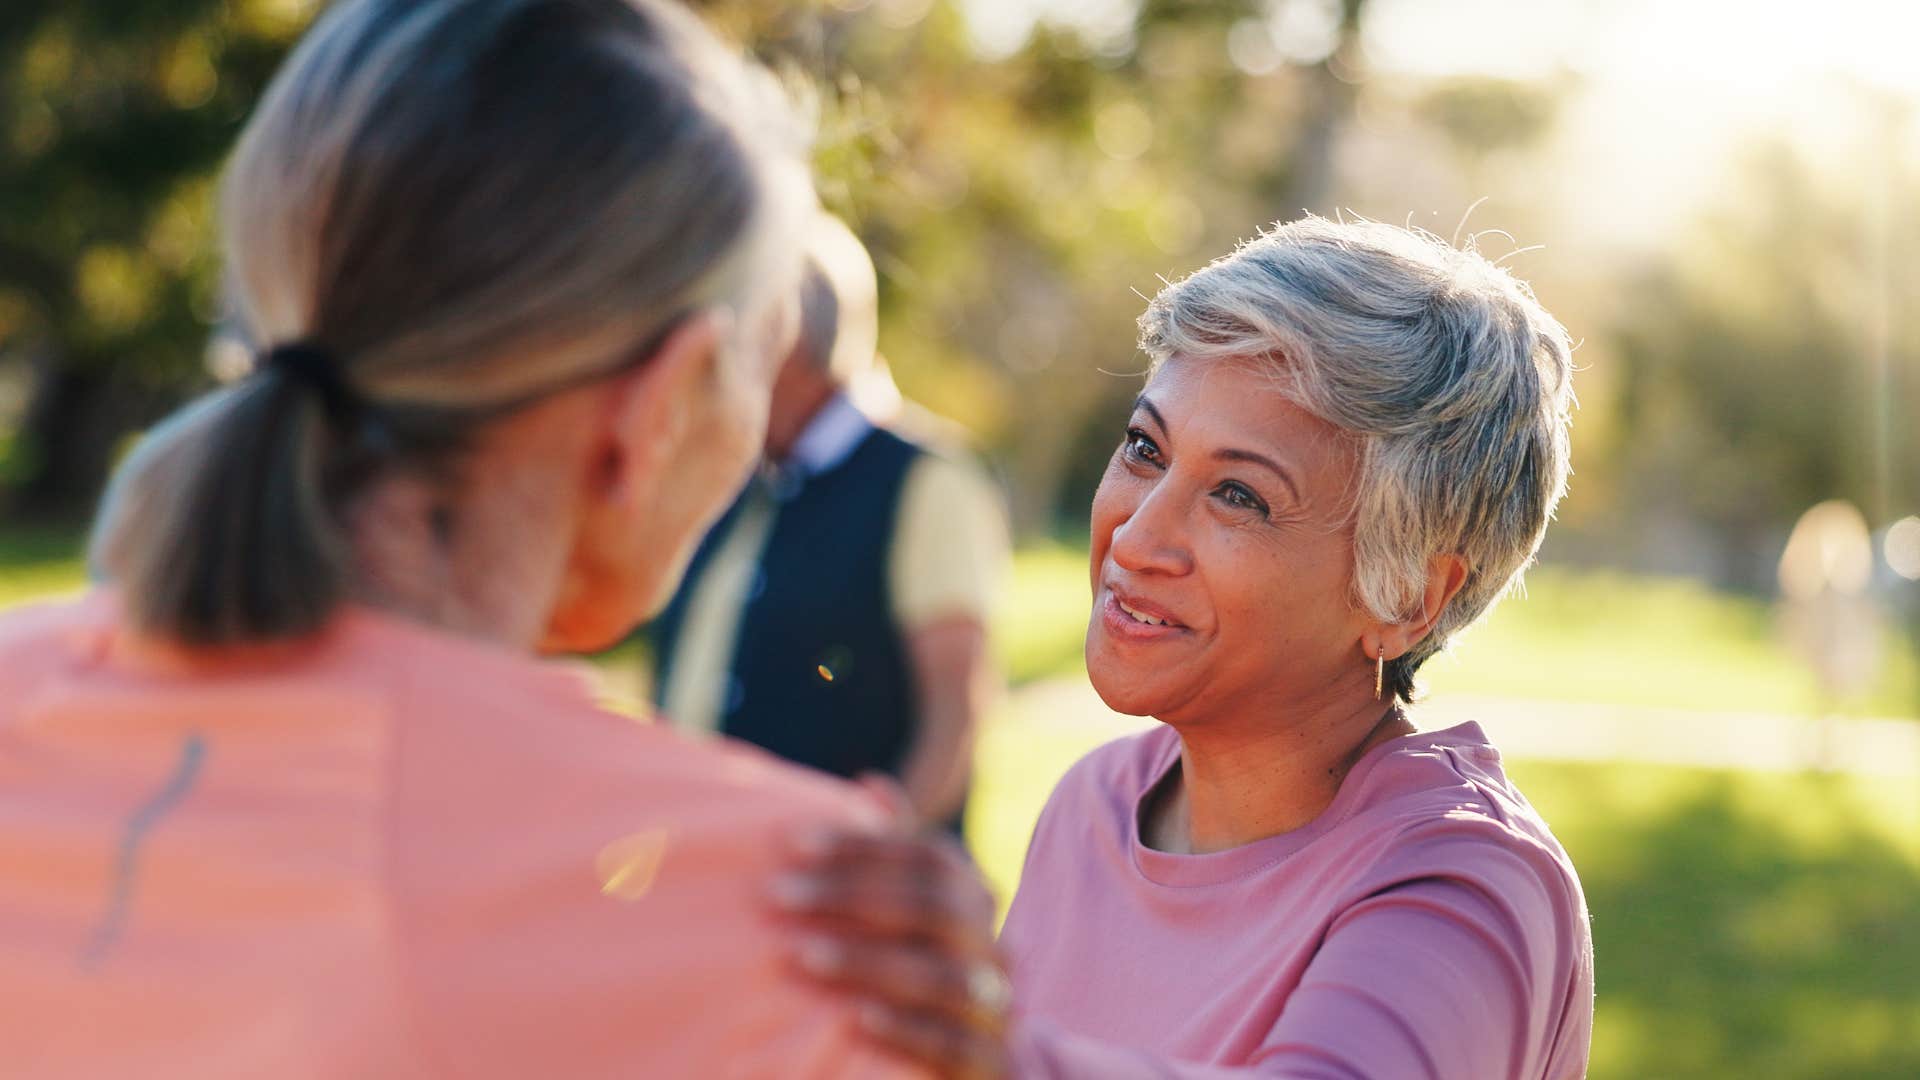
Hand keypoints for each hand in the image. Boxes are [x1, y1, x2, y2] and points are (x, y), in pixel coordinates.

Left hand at [769, 776, 1012, 1078]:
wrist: (970, 1062)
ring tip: (804, 956)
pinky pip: (954, 1044)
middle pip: (936, 907)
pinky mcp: (991, 1064)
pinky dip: (906, 1029)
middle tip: (779, 895)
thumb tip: (872, 784)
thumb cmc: (921, 971)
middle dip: (853, 896)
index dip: (860, 845)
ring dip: (869, 962)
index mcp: (974, 899)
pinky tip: (854, 1019)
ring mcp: (997, 1006)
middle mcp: (994, 944)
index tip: (789, 843)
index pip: (928, 856)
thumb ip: (893, 856)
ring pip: (944, 976)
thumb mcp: (910, 912)